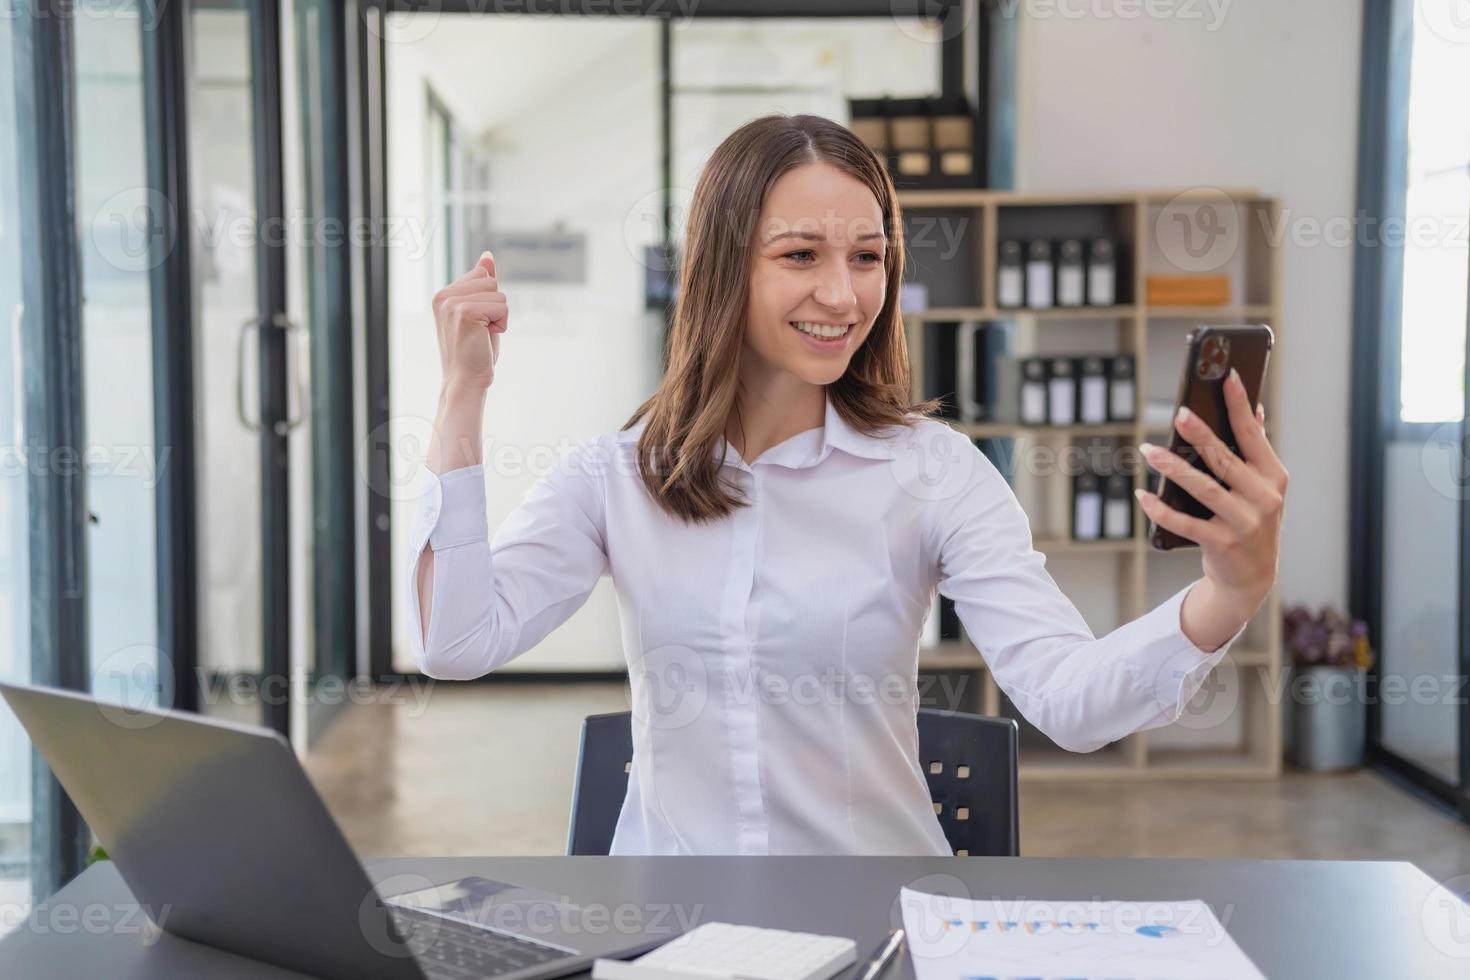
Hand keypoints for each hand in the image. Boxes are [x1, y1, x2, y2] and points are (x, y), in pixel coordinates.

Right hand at [432, 251, 507, 391]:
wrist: (465, 381)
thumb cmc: (474, 351)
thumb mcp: (479, 312)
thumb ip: (481, 285)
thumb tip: (487, 256)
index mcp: (443, 294)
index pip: (481, 275)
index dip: (488, 301)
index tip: (475, 324)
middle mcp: (443, 296)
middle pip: (490, 280)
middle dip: (495, 306)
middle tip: (480, 331)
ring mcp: (452, 303)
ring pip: (498, 292)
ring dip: (499, 316)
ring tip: (482, 335)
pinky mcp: (465, 311)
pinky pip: (502, 306)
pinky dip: (501, 323)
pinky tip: (485, 338)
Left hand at [1135, 368, 1288, 645]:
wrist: (1252, 578)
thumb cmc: (1251, 521)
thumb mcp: (1262, 487)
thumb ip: (1256, 450)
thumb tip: (1256, 409)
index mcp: (1274, 477)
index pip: (1254, 435)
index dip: (1240, 406)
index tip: (1227, 376)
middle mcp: (1263, 498)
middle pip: (1225, 460)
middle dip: (1201, 435)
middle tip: (1179, 414)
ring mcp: (1244, 522)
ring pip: (1203, 488)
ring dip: (1172, 468)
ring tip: (1149, 451)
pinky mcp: (1222, 544)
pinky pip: (1184, 522)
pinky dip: (1160, 510)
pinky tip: (1142, 495)